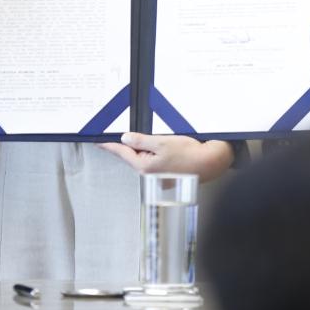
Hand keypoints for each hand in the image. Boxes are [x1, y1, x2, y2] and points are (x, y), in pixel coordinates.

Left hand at [97, 133, 234, 180]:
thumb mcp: (162, 142)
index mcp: (144, 166)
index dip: (110, 145)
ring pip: (142, 158)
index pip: (122, 152)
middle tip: (118, 133)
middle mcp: (149, 174)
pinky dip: (150, 152)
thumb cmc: (189, 153)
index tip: (99, 141)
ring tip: (141, 138)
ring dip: (140, 148)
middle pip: (131, 155)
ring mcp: (158, 175)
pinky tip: (156, 145)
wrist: (210, 162)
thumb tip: (125, 138)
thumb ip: (141, 140)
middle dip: (126, 145)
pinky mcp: (166, 174)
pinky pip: (152, 161)